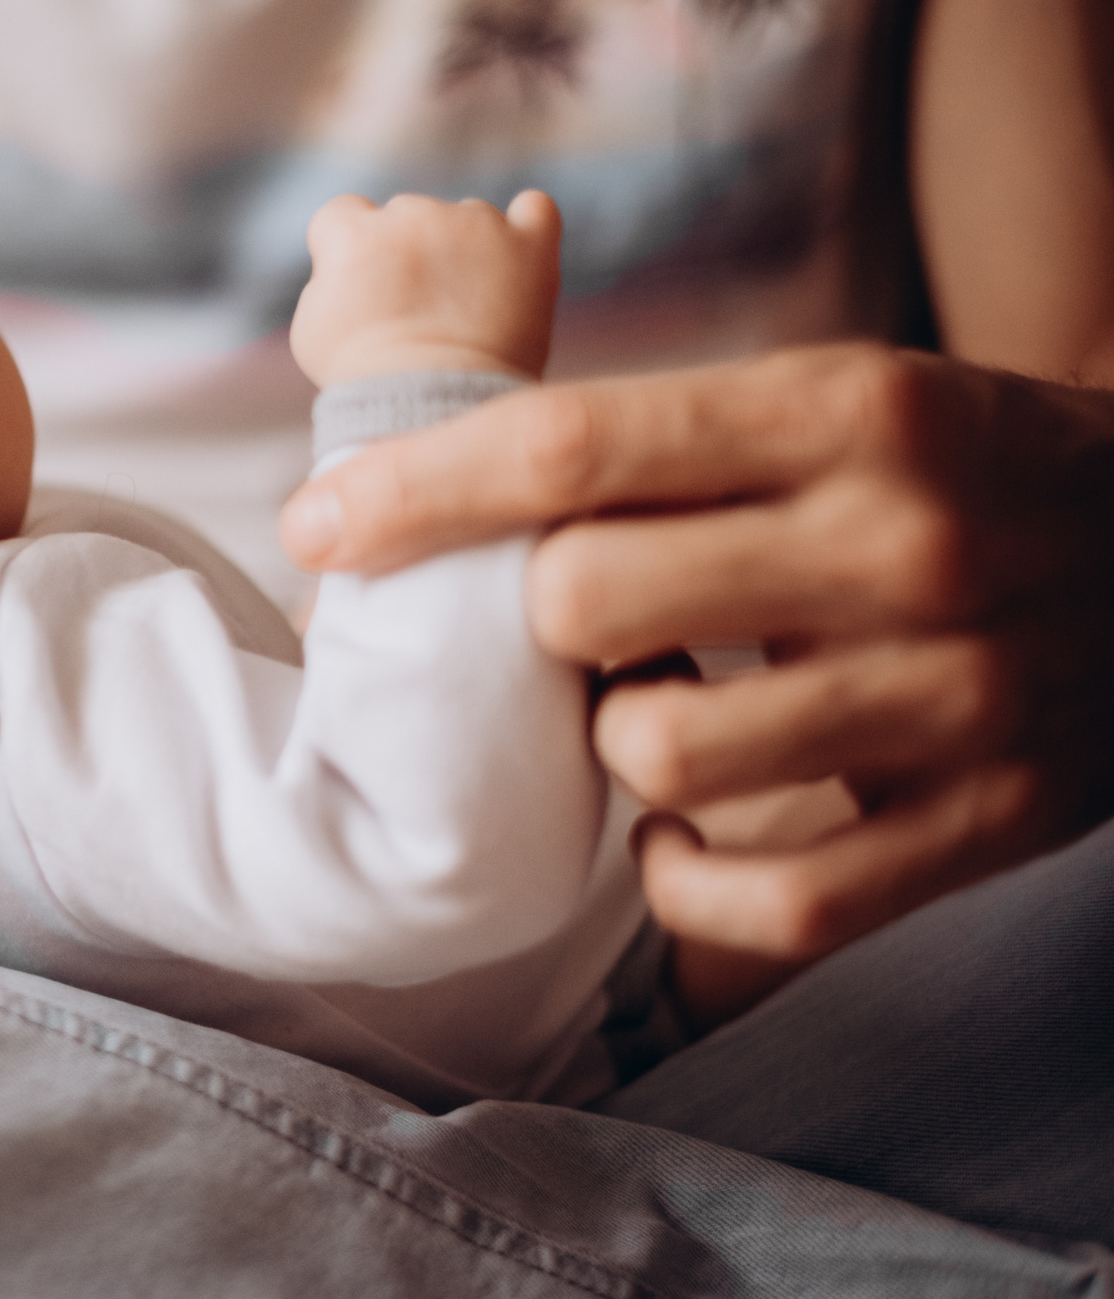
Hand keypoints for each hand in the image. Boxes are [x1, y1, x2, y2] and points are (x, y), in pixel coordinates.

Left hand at [279, 344, 1113, 983]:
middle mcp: (902, 544)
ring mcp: (954, 695)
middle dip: (532, 616)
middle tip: (571, 618)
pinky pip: (764, 903)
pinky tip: (689, 825)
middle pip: (580, 599)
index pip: (569, 449)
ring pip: (652, 755)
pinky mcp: (985, 825)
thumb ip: (646, 441)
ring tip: (657, 704)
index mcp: (847, 411)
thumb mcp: (824, 395)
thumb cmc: (943, 466)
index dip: (411, 490)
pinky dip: (684, 877)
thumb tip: (406, 488)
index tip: (314, 521)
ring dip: (611, 742)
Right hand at [289, 190, 560, 386]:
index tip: (364, 290)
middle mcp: (413, 214)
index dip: (352, 253)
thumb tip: (352, 267)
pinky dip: (527, 227)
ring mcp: (474, 225)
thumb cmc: (365, 379)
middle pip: (407, 214)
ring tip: (464, 311)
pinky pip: (536, 210)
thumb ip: (328, 278)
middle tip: (417, 311)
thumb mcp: (311, 327)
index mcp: (353, 232)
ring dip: (463, 251)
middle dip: (410, 254)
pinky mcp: (528, 245)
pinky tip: (518, 254)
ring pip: (465, 218)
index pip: (344, 214)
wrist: (433, 409)